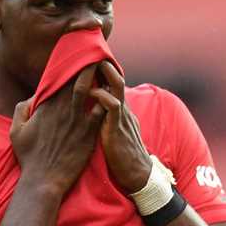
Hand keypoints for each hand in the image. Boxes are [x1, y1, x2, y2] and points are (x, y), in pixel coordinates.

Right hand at [10, 65, 105, 196]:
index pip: (59, 80)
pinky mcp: (90, 135)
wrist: (44, 180)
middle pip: (78, 81)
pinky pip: (102, 113)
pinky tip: (116, 92)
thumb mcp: (16, 130)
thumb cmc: (29, 157)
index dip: (69, 66)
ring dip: (101, 79)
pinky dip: (109, 100)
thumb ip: (23, 109)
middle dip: (87, 65)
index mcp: (46, 107)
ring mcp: (78, 122)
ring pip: (92, 92)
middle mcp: (63, 111)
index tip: (76, 54)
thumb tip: (32, 98)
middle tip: (97, 52)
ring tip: (109, 67)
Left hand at [89, 61, 151, 192]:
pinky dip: (102, 96)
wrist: (137, 176)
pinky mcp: (118, 128)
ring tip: (92, 60)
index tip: (89, 57)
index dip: (103, 70)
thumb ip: (107, 120)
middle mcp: (123, 109)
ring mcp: (122, 117)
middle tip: (89, 49)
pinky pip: (112, 105)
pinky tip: (92, 91)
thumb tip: (95, 113)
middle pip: (116, 78)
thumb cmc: (122, 157)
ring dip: (105, 72)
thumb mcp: (115, 132)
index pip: (113, 83)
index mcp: (120, 110)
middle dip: (104, 63)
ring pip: (116, 86)